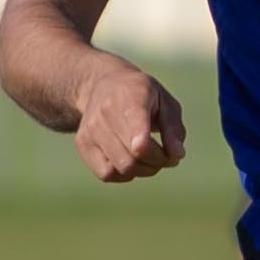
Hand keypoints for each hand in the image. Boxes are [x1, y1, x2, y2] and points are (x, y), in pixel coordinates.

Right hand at [73, 62, 185, 183]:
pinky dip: (124, 175)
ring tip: (151, 158)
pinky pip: (106, 174)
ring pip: (122, 168)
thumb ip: (173, 129)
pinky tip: (132, 161)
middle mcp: (105, 113)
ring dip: (144, 170)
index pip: (134, 126)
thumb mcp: (165, 102)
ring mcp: (91, 129)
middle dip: (158, 162)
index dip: (145, 146)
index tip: (163, 154)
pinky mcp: (82, 144)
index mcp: (131, 96)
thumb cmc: (141, 95)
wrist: (102, 84)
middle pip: (134, 156)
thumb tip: (176, 155)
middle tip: (167, 155)